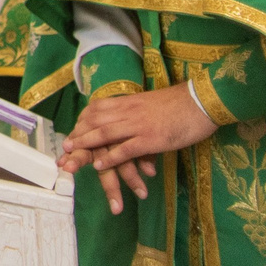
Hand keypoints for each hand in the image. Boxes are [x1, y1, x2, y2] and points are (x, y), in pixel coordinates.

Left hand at [57, 84, 216, 213]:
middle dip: (77, 135)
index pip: (96, 110)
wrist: (201, 102)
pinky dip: (110, 157)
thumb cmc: (179, 105)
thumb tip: (124, 121)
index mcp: (128, 102)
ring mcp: (138, 125)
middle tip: (64, 148)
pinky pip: (125, 148)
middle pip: (94, 122)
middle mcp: (128, 112)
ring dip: (85, 145)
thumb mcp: (149, 104)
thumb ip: (134, 111)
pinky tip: (99, 164)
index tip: (70, 132)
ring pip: (104, 134)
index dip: (81, 123)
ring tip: (71, 154)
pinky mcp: (151, 138)